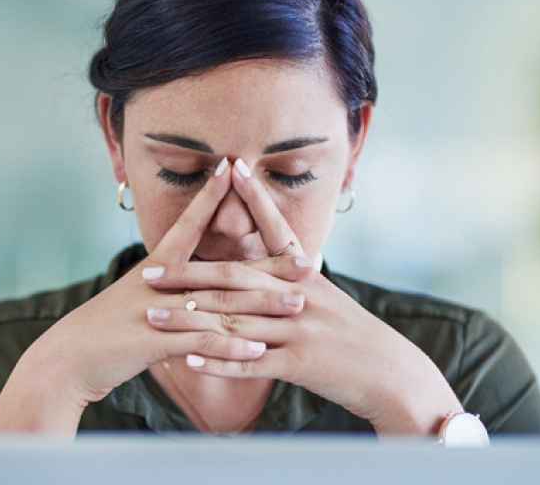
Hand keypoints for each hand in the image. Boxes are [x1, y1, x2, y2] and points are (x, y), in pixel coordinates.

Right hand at [0, 157, 308, 433]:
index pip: (189, 223)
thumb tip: (196, 280)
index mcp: (157, 267)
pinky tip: (259, 352)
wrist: (67, 360)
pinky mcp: (155, 342)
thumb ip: (170, 287)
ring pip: (220, 305)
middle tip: (308, 259)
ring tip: (297, 306)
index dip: (211, 195)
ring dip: (262, 307)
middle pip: (223, 268)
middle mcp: (160, 283)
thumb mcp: (138, 300)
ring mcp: (158, 311)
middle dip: (268, 265)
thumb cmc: (106, 331)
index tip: (232, 166)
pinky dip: (230, 348)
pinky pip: (200, 343)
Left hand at [142, 158, 463, 435]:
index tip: (230, 166)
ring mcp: (298, 329)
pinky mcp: (299, 363)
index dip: (253, 197)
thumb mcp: (327, 298)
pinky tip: (187, 359)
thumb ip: (294, 281)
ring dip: (190, 320)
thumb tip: (269, 264)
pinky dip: (218, 361)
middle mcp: (300, 295)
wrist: (390, 373)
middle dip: (188, 275)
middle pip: (235, 278)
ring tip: (153, 317)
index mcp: (306, 275)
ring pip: (234, 321)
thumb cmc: (355, 336)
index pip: (275, 228)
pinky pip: (250, 362)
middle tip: (149, 272)